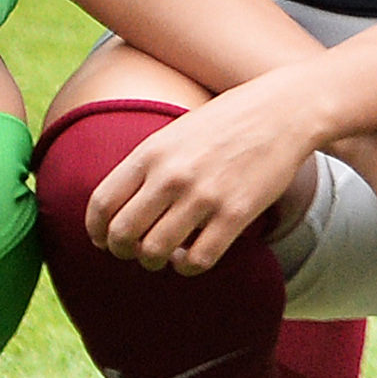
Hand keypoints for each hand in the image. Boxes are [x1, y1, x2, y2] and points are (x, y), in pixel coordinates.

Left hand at [79, 83, 320, 275]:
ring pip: (155, 252)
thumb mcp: (173, 135)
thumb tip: (118, 212)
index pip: (102, 203)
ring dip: (153, 261)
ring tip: (163, 254)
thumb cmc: (223, 124)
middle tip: (133, 252)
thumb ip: (145, 168)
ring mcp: (203, 196)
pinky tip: (190, 255)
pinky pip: (197, 260)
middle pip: (123, 234)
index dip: (96, 231)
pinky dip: (187, 265)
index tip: (103, 240)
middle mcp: (171, 175)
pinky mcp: (235, 214)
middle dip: (121, 251)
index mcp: (150, 152)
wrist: (280, 112)